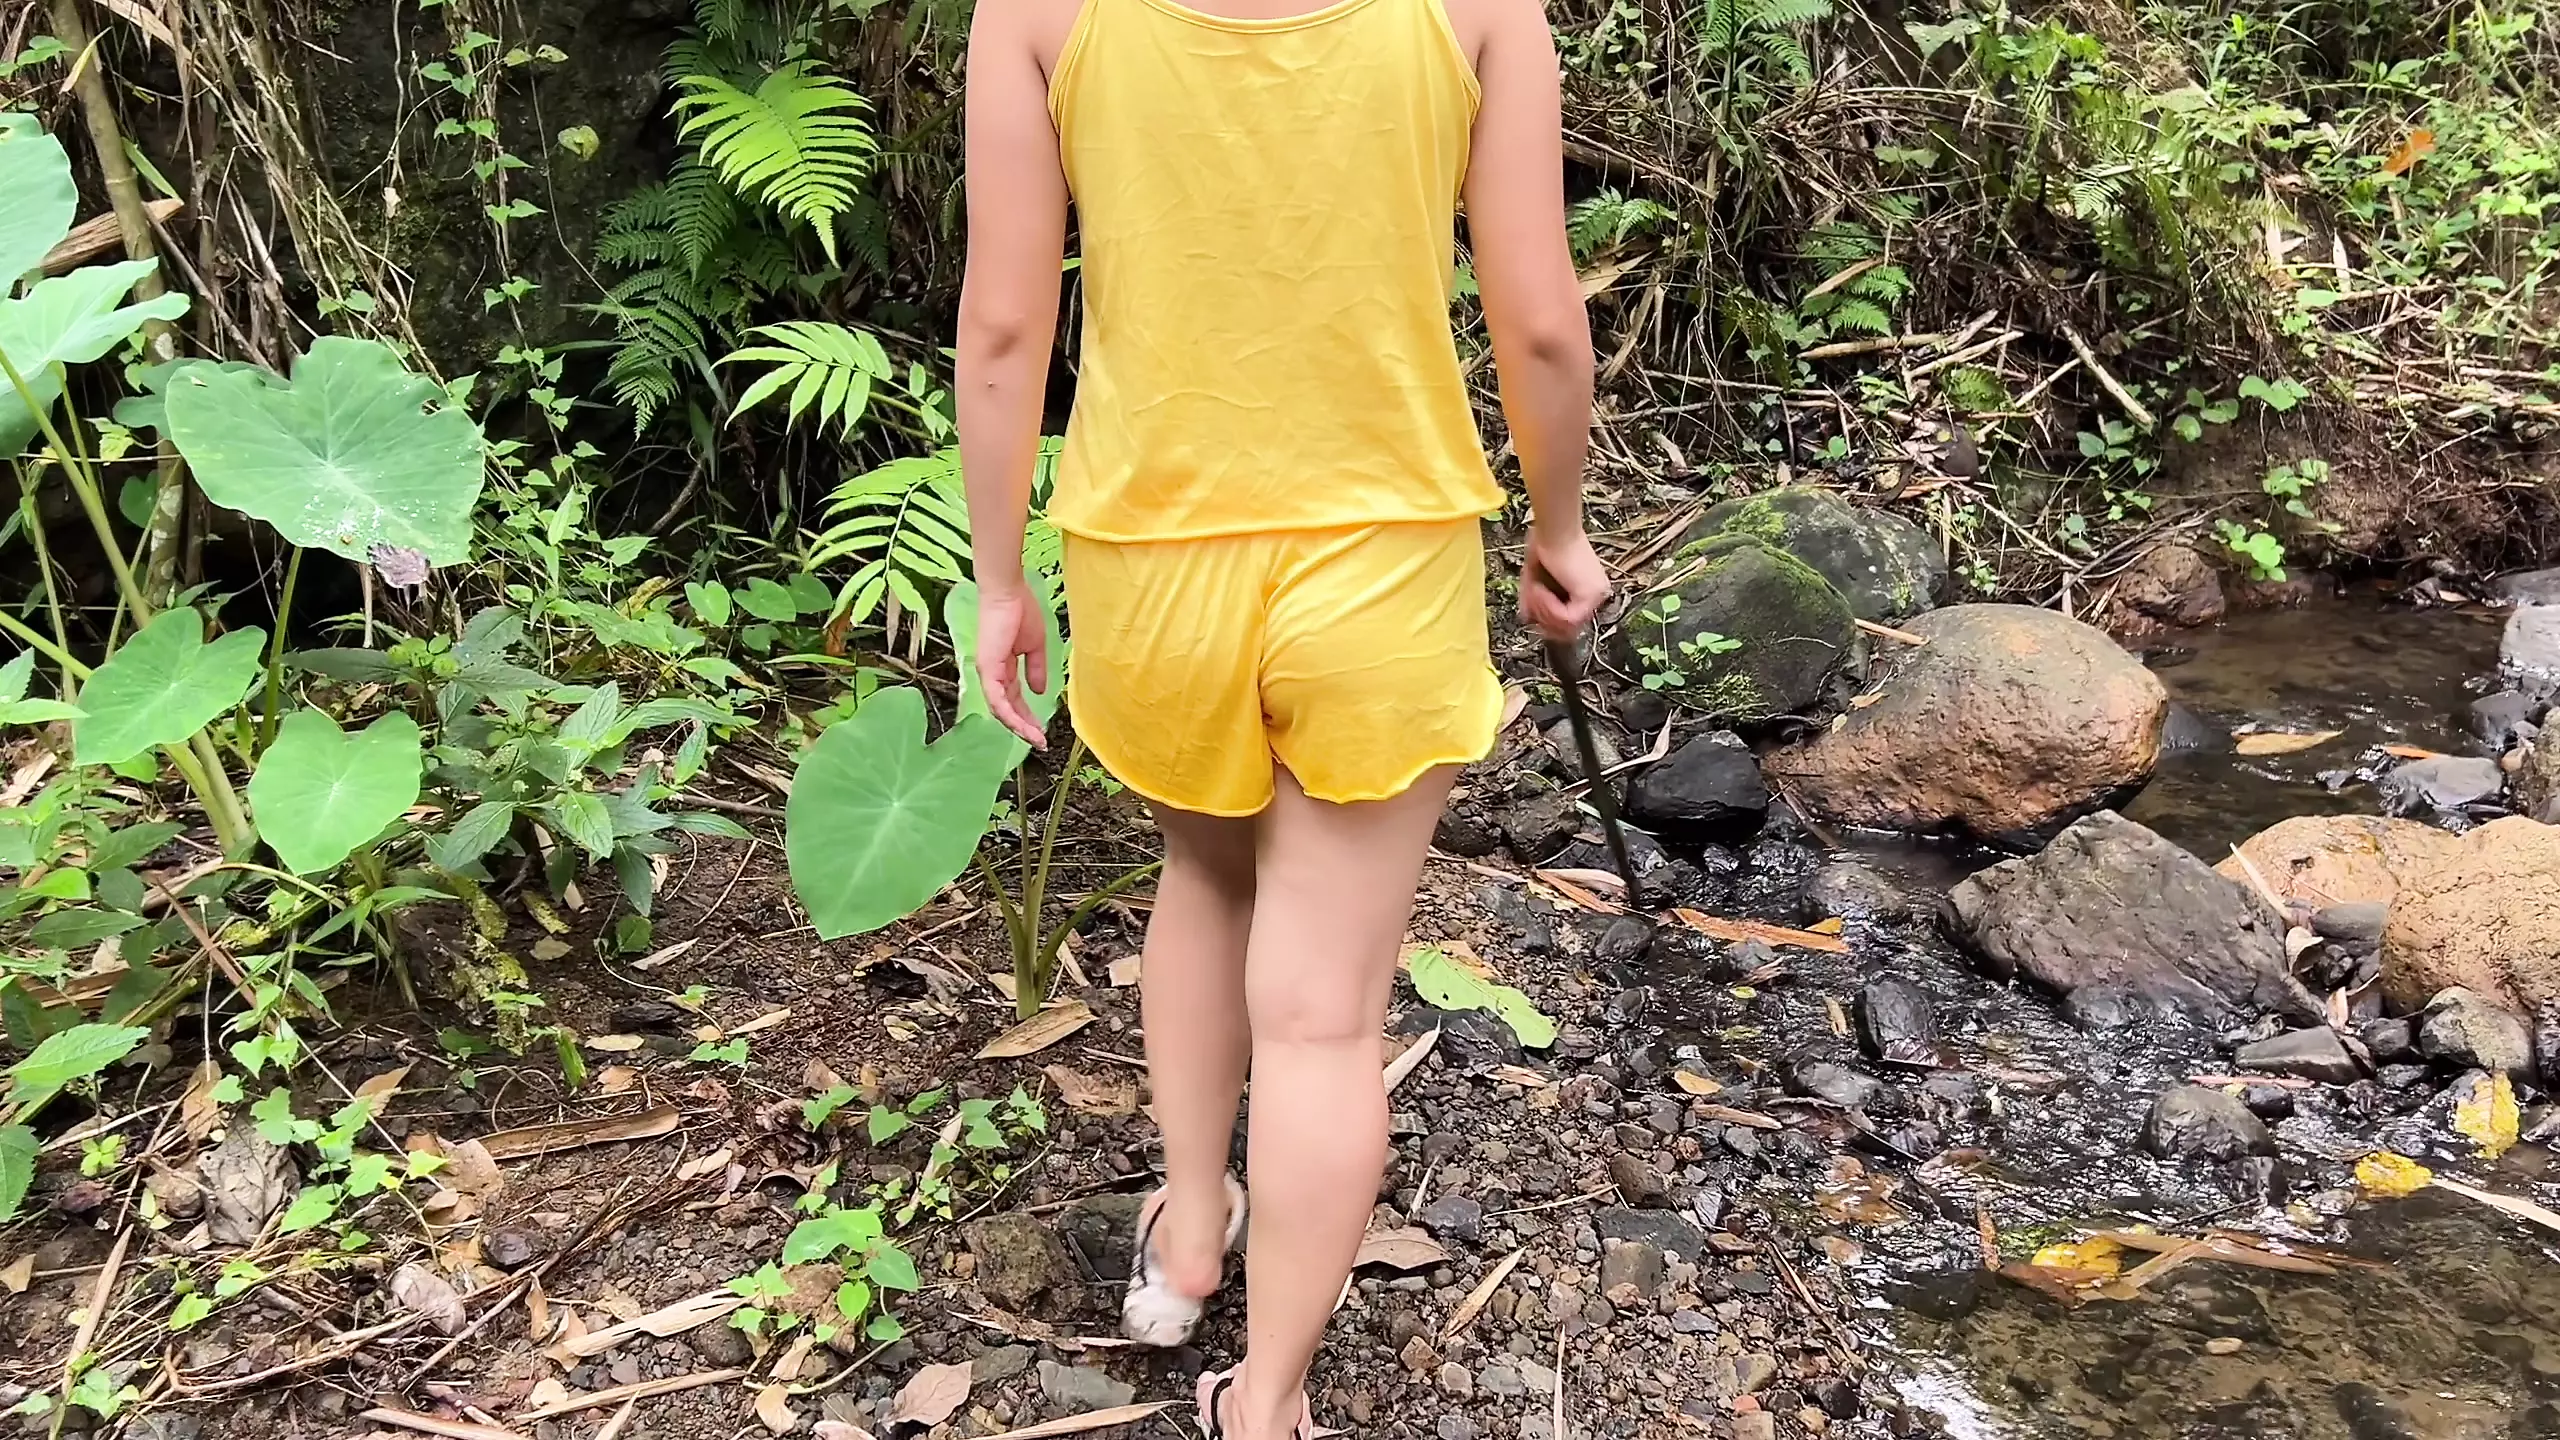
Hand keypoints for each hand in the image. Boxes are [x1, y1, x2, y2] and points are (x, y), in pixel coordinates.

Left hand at [974, 575, 1050, 746]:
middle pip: (1006, 709)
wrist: (1008, 592)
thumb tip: (1039, 691)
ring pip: (1000, 709)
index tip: (1043, 730)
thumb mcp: (1034, 647)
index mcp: (1002, 667)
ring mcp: (987, 672)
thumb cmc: (1021, 611)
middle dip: (1024, 727)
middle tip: (1040, 741)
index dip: (1027, 715)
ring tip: (1036, 739)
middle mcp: (991, 674)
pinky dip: (1010, 715)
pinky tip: (1024, 726)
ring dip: (1019, 726)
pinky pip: (997, 700)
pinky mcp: (987, 668)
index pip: (1014, 699)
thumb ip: (1036, 670)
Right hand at [1519, 526, 1609, 642]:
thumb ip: (1536, 599)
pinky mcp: (1590, 595)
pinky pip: (1566, 617)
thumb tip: (1527, 618)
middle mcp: (1597, 594)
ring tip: (1534, 590)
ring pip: (1566, 626)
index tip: (1531, 611)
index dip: (1546, 620)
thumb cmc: (1546, 542)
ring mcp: (1596, 596)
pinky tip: (1540, 589)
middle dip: (1542, 618)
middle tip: (1530, 600)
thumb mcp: (1537, 578)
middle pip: (1568, 629)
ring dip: (1542, 610)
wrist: (1553, 528)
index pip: (1569, 621)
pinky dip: (1547, 606)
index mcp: (1588, 589)